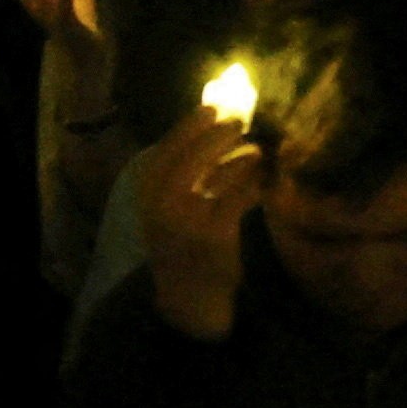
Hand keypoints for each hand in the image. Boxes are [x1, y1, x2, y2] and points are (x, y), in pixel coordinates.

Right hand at [141, 104, 268, 340]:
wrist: (186, 299)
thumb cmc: (180, 243)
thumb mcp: (168, 207)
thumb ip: (183, 171)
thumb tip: (208, 122)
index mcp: (146, 196)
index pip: (165, 150)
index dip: (189, 125)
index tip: (210, 108)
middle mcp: (161, 206)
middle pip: (191, 156)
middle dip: (217, 135)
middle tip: (238, 122)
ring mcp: (187, 221)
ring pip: (219, 175)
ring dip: (240, 158)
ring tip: (254, 152)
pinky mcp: (214, 236)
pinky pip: (240, 197)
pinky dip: (253, 185)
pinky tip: (260, 183)